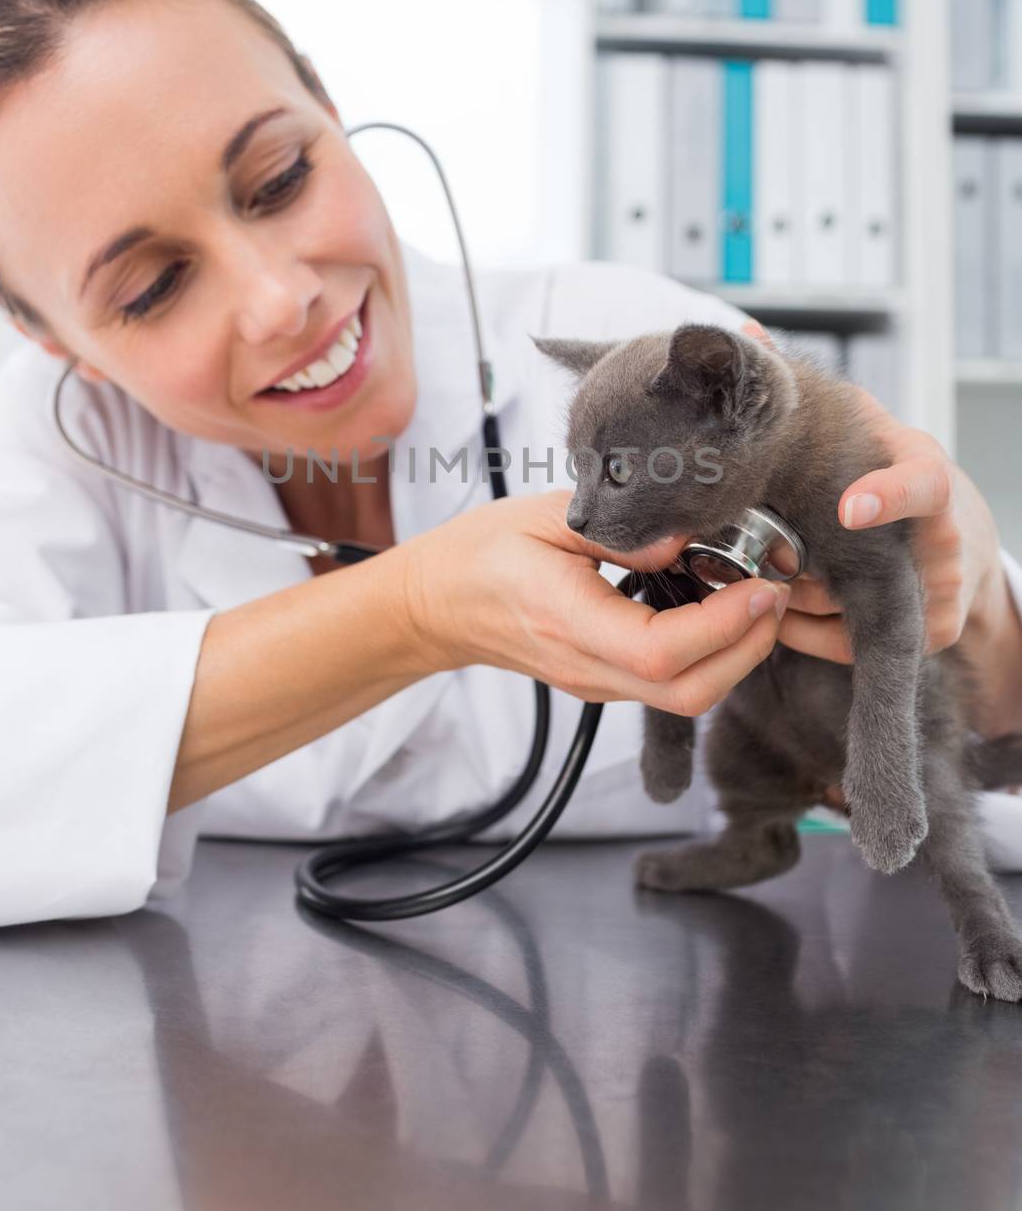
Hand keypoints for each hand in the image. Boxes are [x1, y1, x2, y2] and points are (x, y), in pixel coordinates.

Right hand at [401, 489, 789, 717]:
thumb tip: (689, 539)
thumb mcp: (545, 514)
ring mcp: (596, 682)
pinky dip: (710, 656)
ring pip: (685, 696)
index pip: (660, 650)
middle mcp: (585, 665)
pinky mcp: (603, 682)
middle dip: (749, 648)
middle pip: (689, 691)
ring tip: (754, 598)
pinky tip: (717, 609)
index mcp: (566, 618)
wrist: (437, 603)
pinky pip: (670, 685)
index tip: (760, 584)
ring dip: (736, 655)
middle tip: (775, 593)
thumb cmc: (484, 551)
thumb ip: (621, 529)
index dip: (724, 625)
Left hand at [740, 320, 1005, 666]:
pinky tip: (776, 613)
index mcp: (924, 474)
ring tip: (763, 577)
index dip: (888, 496)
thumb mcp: (864, 425)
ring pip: (845, 605)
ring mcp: (940, 589)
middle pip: (867, 562)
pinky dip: (802, 631)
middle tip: (762, 559)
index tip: (848, 508)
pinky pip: (846, 642)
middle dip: (804, 566)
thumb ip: (805, 385)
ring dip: (792, 597)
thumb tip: (742, 334)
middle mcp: (941, 536)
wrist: (956, 545)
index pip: (924, 484)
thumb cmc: (890, 473)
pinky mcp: (930, 633)